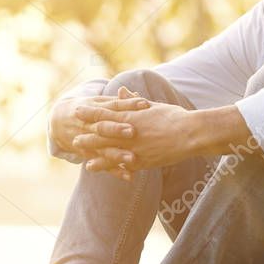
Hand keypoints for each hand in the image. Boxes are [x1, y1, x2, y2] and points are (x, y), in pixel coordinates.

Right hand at [50, 89, 148, 178]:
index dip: (127, 105)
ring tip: (132, 159)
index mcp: (94, 110)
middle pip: (103, 128)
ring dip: (116, 155)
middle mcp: (89, 126)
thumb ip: (119, 101)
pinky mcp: (88, 155)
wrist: (58, 121)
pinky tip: (129, 176)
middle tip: (132, 131)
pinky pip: (101, 164)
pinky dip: (115, 171)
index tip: (144, 104)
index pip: (112, 106)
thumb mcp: (98, 102)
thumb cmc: (87, 108)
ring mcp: (87, 142)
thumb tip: (138, 95)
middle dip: (116, 130)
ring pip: (102, 149)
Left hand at [72, 91, 193, 173]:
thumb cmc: (174, 117)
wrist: (190, 134)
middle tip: (73, 137)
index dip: (90, 113)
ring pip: (109, 153)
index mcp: (132, 117)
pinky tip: (106, 172)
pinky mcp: (142, 162)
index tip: (77, 111)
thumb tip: (121, 92)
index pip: (105, 114)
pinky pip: (123, 166)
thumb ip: (133, 102)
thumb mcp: (153, 106)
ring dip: (95, 155)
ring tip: (83, 158)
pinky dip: (112, 168)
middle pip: (102, 135)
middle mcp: (129, 134)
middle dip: (87, 136)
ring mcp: (134, 149)